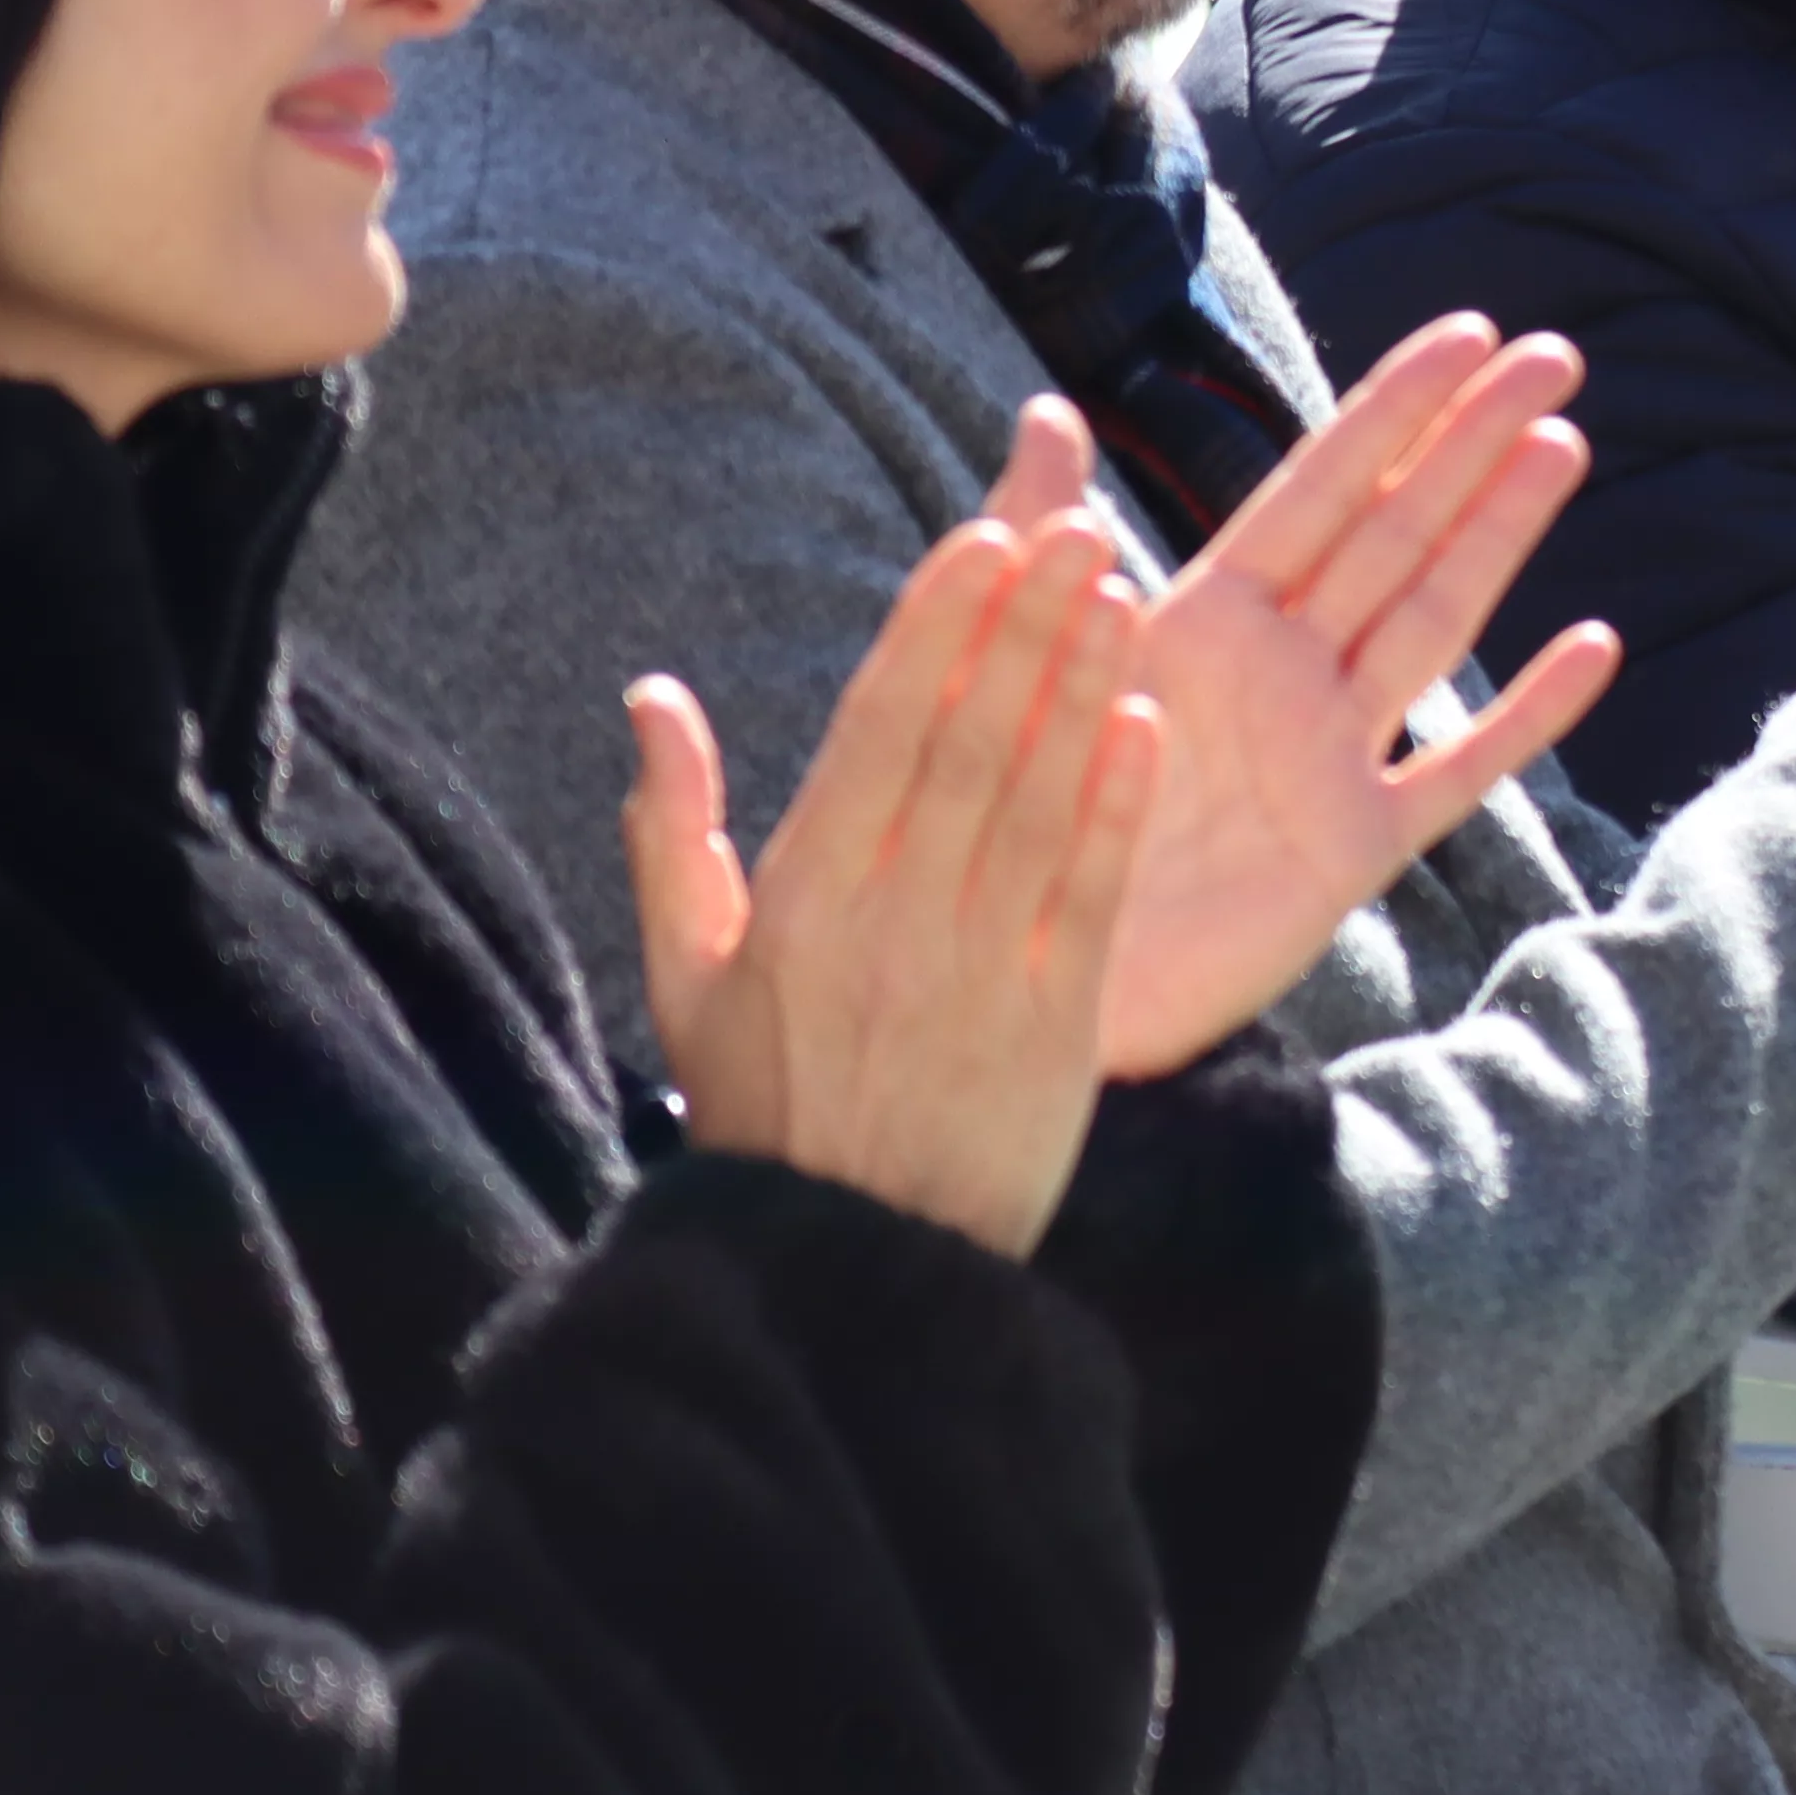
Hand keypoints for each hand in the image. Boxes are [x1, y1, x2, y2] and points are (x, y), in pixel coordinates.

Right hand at [623, 521, 1157, 1257]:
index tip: (979, 539)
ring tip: (1119, 589)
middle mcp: (895, 920)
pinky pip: (1091, 898)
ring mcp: (981, 971)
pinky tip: (1142, 724)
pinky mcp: (1055, 1027)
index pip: (880, 731)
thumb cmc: (763, 1109)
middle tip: (1076, 524)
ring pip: (1038, 801)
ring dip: (1081, 688)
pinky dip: (1116, 808)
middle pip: (970, 743)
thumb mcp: (686, 977)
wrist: (845, 1270)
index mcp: (803, 898)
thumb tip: (652, 696)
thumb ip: (671, 831)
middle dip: (1025, 626)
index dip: (936, 629)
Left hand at [1041, 335, 1625, 1076]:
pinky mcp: (1354, 848)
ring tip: (1562, 447)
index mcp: (1207, 618)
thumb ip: (1042, 536)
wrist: (1023, 977)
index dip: (1395, 408)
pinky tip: (1593, 647)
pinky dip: (1526, 714)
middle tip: (1556, 354)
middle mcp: (1283, 672)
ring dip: (1500, 536)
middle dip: (1474, 442)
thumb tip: (1046, 408)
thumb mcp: (1023, 661)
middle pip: (1399, 533)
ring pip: (1436, 622)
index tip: (1468, 330)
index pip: (1321, 487)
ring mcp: (1330, 756)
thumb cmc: (1019, 814)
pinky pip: (1457, 771)